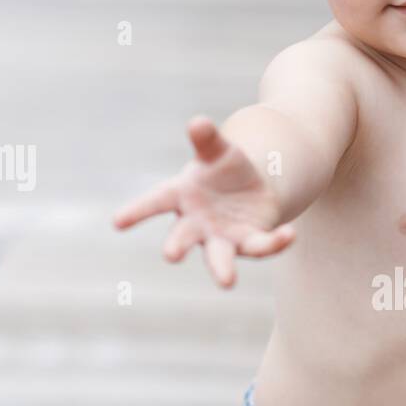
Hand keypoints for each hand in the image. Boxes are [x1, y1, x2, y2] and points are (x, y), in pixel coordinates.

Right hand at [112, 116, 295, 287]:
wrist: (251, 189)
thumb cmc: (223, 168)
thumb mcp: (218, 150)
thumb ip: (207, 140)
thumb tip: (198, 123)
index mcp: (181, 195)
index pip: (155, 202)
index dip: (136, 211)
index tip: (116, 223)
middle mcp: (197, 223)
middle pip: (184, 236)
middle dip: (178, 246)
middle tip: (170, 256)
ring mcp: (222, 236)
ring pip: (220, 255)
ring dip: (222, 268)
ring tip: (226, 281)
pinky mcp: (249, 240)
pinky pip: (261, 244)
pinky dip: (275, 242)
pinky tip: (289, 234)